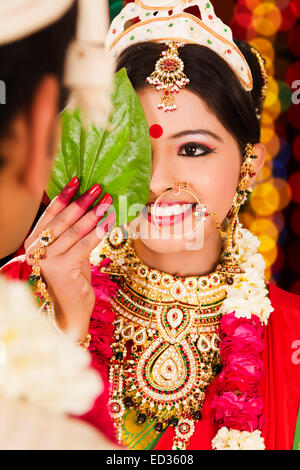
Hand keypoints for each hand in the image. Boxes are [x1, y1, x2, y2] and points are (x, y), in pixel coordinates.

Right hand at [25, 177, 114, 339]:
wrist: (72, 308)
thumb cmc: (72, 276)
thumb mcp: (68, 249)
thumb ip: (71, 230)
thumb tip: (88, 202)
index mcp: (34, 241)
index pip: (50, 213)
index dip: (65, 195)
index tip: (79, 180)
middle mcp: (35, 250)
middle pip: (62, 219)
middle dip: (82, 202)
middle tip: (99, 188)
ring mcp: (46, 260)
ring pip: (74, 231)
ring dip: (94, 214)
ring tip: (108, 201)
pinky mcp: (62, 269)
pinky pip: (84, 245)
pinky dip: (99, 231)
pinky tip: (111, 221)